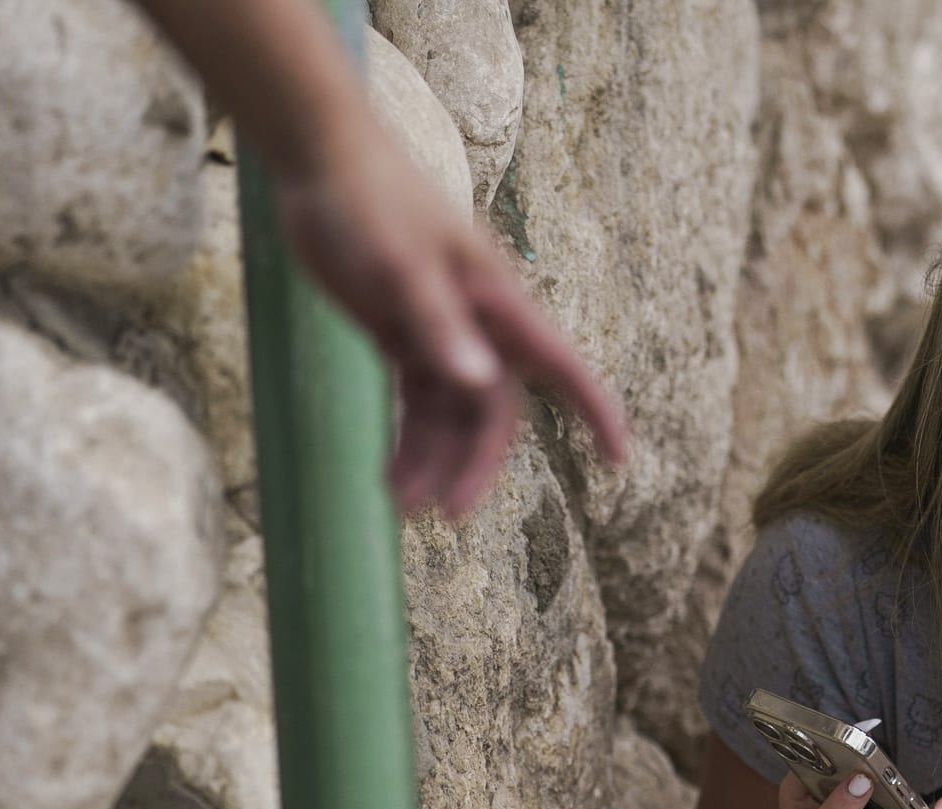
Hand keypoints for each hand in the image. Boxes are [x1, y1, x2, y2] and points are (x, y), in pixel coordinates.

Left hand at [270, 126, 630, 517]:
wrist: (321, 161)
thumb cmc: (370, 202)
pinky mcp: (404, 334)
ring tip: (401, 505)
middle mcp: (479, 324)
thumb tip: (478, 385)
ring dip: (432, 460)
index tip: (619, 461)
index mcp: (498, 302)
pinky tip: (389, 478)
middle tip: (447, 514)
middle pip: (495, 411)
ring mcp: (442, 331)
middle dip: (478, 464)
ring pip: (453, 415)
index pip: (562, 366)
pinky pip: (418, 402)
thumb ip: (438, 325)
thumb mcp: (401, 266)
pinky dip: (408, 440)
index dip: (596, 411)